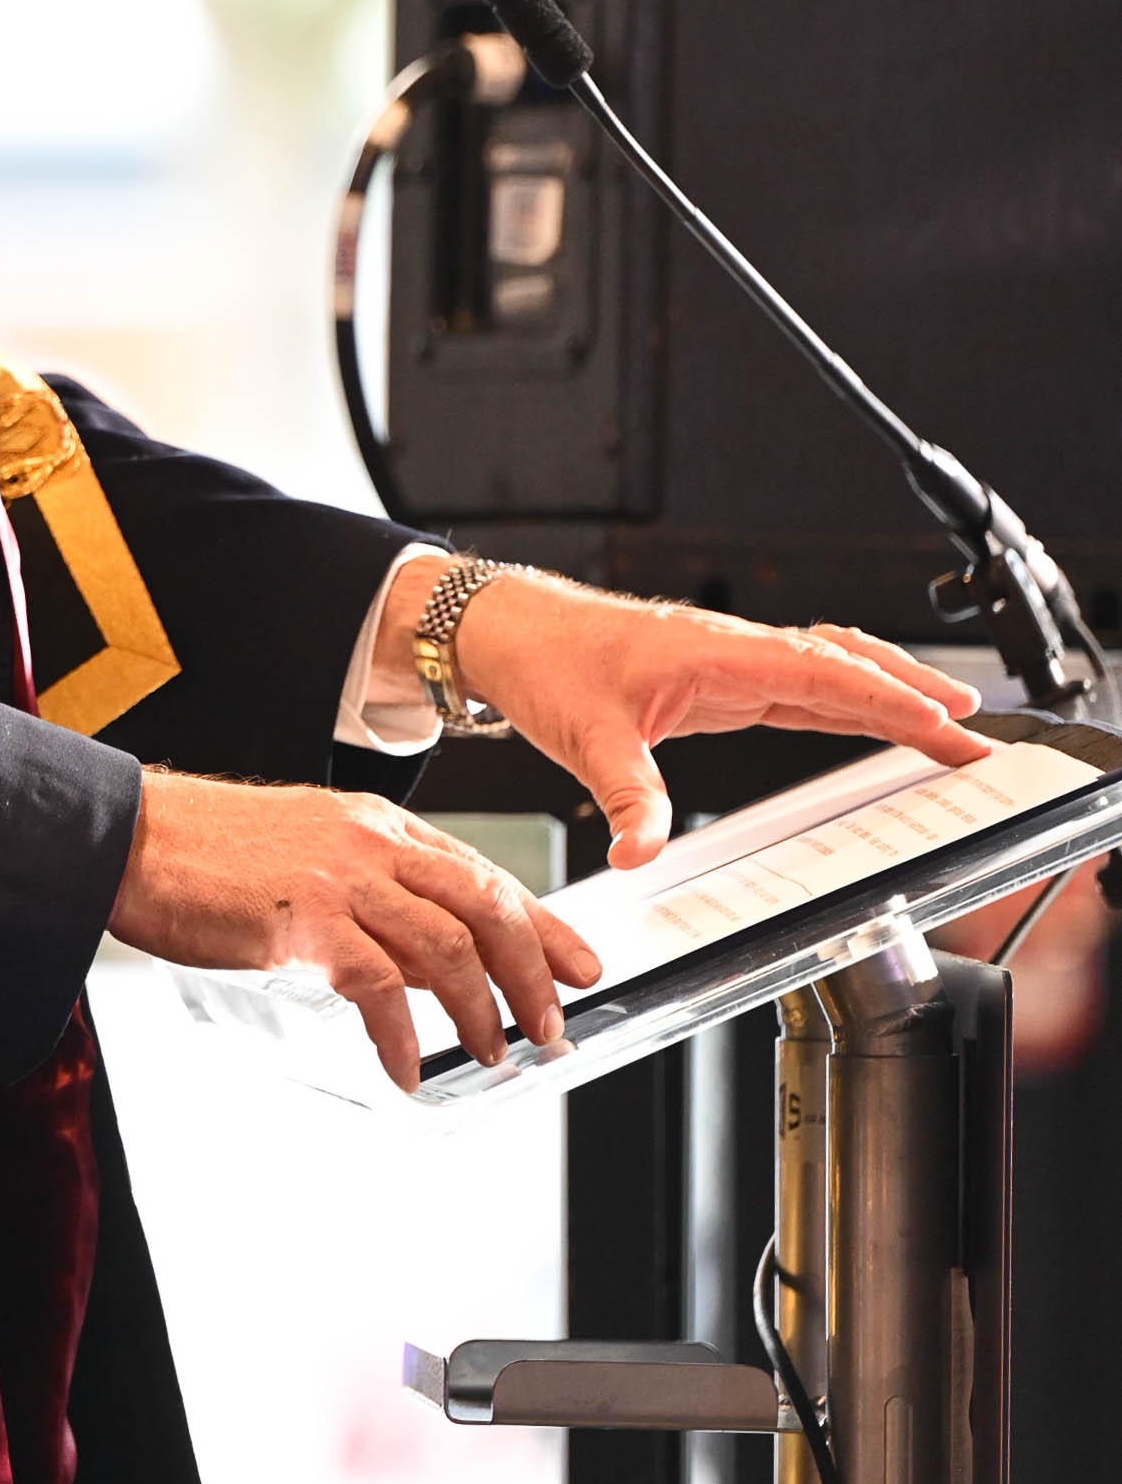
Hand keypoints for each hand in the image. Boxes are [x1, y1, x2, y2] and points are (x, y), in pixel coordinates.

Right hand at [108, 765, 603, 1094]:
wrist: (126, 837)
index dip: (544, 926)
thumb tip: (429, 963)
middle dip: (534, 974)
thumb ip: (373, 904)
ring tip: (496, 1053)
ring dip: (483, 1009)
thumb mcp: (309, 863)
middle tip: (552, 1026)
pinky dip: (405, 1033)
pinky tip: (409, 1067)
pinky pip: (379, 983)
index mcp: (377, 826)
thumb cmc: (205, 855)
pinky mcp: (303, 917)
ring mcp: (340, 877)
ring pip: (449, 945)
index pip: (484, 874)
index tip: (580, 965)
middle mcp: (371, 843)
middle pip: (487, 905)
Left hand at [385, 564, 989, 869]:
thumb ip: (627, 798)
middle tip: (976, 731)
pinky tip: (871, 711)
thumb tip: (642, 855)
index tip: (946, 722)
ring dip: (890, 689)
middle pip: (846, 664)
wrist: (508, 628)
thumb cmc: (546, 662)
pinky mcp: (720, 674)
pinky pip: (801, 680)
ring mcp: (731, 659)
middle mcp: (735, 648)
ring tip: (949, 719)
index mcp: (718, 654)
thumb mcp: (585, 738)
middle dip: (915, 695)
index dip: (889, 698)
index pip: (825, 673)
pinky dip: (847, 694)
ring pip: (830, 667)